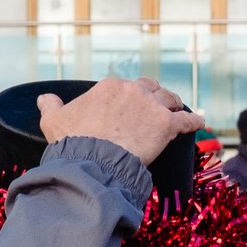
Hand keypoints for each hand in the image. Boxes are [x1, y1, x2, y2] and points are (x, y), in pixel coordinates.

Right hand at [36, 76, 202, 168]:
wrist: (93, 160)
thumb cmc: (73, 142)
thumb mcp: (53, 120)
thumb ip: (50, 106)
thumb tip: (44, 99)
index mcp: (110, 86)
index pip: (126, 86)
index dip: (131, 96)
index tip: (132, 106)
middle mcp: (133, 90)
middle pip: (151, 87)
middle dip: (155, 95)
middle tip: (159, 105)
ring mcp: (152, 106)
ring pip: (171, 99)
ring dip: (176, 104)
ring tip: (179, 110)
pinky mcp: (167, 125)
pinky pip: (187, 119)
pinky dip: (195, 121)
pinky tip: (201, 123)